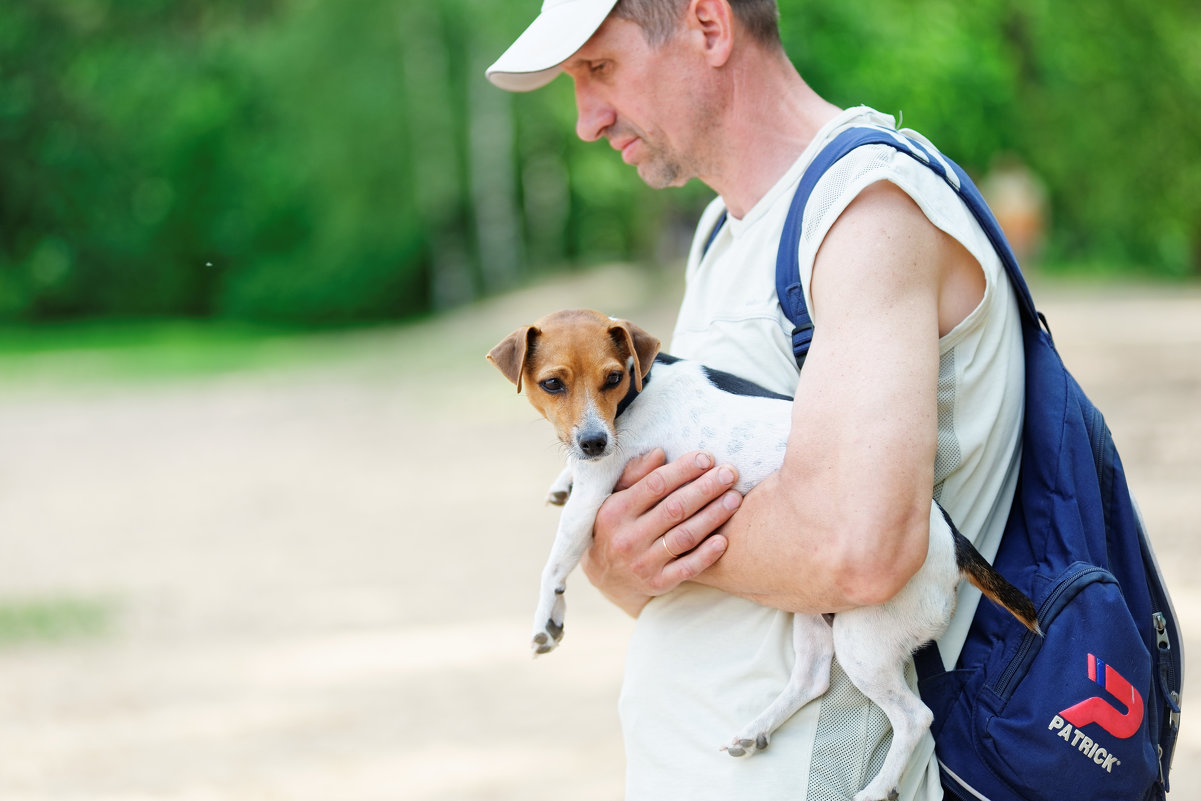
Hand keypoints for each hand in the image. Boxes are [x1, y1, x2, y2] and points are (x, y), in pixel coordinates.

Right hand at [581, 449, 741, 616]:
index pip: (655, 484)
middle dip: (706, 489)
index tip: (707, 458)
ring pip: (685, 536)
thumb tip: (660, 453)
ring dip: (713, 516)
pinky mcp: (658, 583)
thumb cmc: (616, 526)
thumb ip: (635, 474)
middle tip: (730, 474)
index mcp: (616, 511)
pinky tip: (724, 539)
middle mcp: (628, 538)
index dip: (684, 469)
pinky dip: (707, 554)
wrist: (606, 576)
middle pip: (675, 509)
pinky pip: (687, 568)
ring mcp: (643, 563)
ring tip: (734, 499)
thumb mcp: (615, 498)